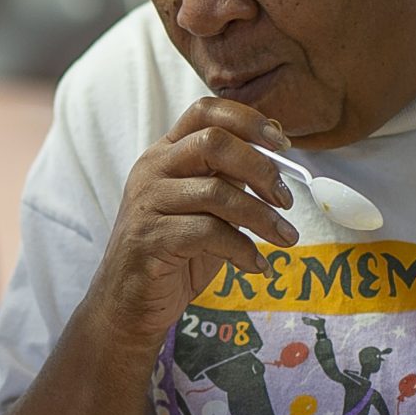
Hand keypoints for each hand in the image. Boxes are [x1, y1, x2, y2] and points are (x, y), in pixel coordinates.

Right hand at [87, 97, 303, 348]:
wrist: (129, 302)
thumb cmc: (174, 254)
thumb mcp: (205, 209)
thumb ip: (229, 181)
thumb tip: (276, 158)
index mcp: (166, 154)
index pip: (206, 112)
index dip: (249, 120)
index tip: (283, 145)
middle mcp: (153, 169)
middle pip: (214, 142)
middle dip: (261, 168)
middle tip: (286, 199)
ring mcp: (148, 202)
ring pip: (217, 192)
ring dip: (262, 217)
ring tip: (286, 238)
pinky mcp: (151, 238)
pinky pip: (209, 234)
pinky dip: (243, 251)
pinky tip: (256, 266)